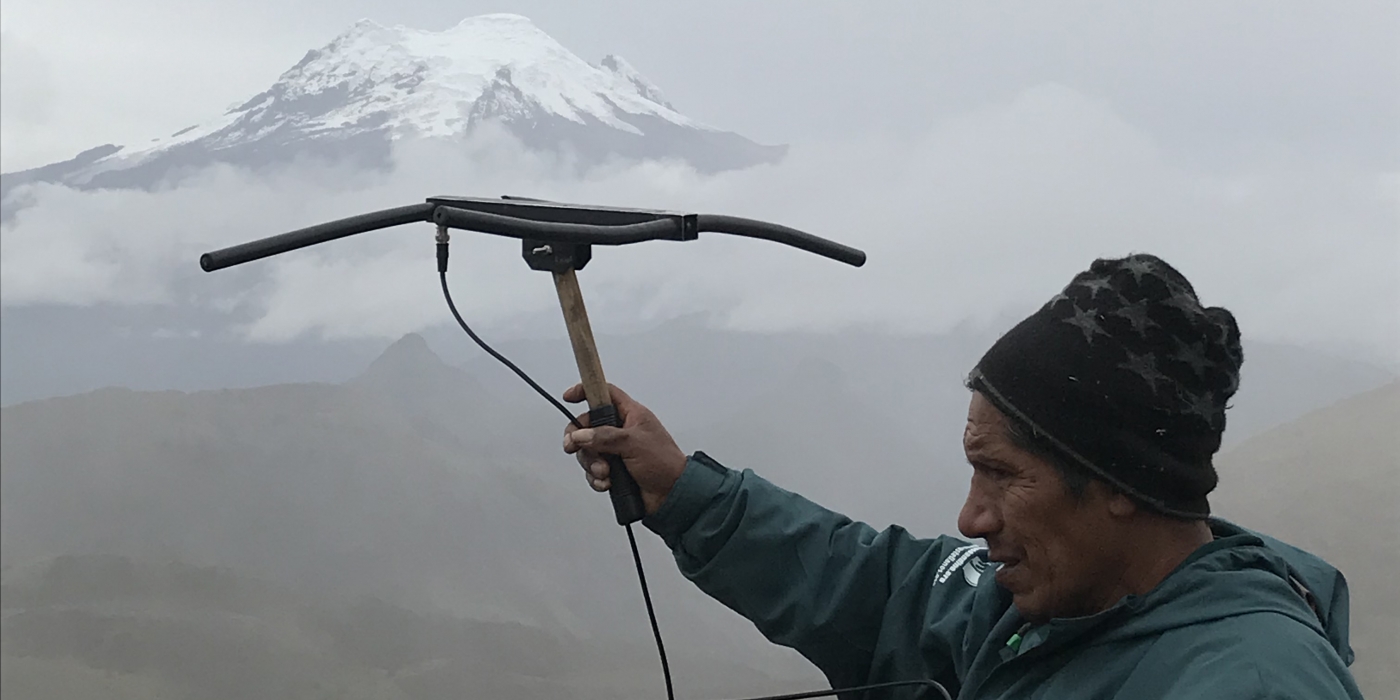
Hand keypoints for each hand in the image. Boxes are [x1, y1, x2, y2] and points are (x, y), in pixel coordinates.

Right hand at [562, 383, 687, 515]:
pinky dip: (596, 478)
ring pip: (588, 451)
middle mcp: (621, 430)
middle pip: (587, 426)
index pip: (605, 393)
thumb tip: (580, 435)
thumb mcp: (633, 443)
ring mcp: (616, 451)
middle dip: (579, 438)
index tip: (569, 397)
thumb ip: (604, 437)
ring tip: (605, 472)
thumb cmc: (664, 463)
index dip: (586, 391)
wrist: (672, 495)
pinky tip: (606, 483)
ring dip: (591, 463)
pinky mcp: (613, 470)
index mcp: (631, 415)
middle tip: (572, 446)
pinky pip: (593, 471)